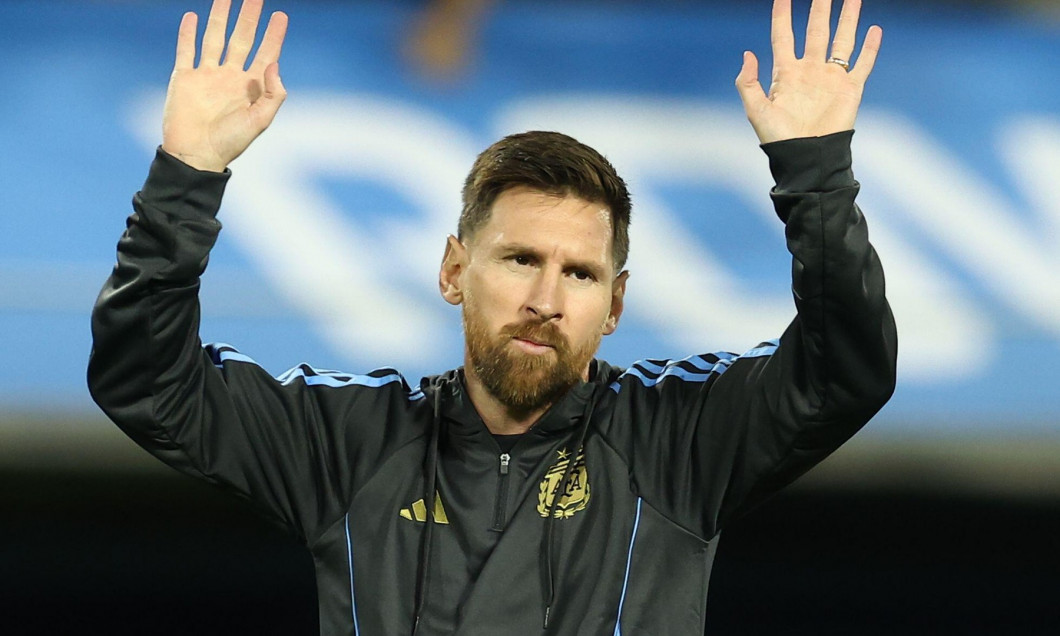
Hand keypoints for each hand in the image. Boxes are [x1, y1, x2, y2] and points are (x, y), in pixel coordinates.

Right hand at [161, 0, 287, 171]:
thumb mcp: (260, 121)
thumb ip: (273, 93)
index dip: (274, 35)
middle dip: (249, 17)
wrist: (195, 155)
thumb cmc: (230, 143)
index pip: (266, 53)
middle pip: (241, 39)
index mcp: (251, 87)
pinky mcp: (185, 78)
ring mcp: (207, 76)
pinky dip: (188, 33)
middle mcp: (230, 77)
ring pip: (215, 38)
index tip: (281, 15)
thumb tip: (275, 63)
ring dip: (219, 17)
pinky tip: (193, 16)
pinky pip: (187, 50)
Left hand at [736, 0, 881, 143]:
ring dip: (848, 19)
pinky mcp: (850, 90)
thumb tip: (748, 54)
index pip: (783, 36)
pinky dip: (870, 48)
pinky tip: (874, 30)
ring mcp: (831, 78)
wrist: (806, 158)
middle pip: (816, 30)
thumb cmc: (778, 139)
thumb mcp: (756, 111)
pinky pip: (863, 64)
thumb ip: (748, 83)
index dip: (782, 15)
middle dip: (820, 8)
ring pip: (842, 40)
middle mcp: (810, 71)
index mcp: (785, 74)